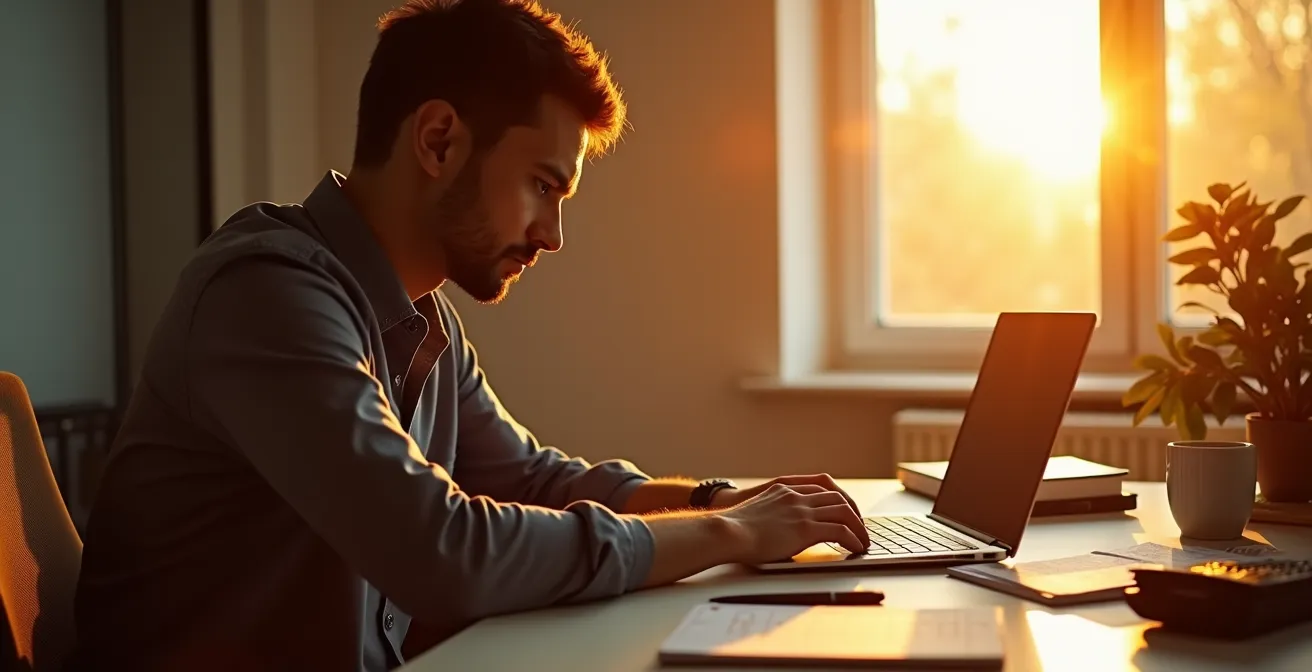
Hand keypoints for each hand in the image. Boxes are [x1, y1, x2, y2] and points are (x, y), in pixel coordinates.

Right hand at [718, 483, 870, 563]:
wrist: (727, 532)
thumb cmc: (734, 530)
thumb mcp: (757, 512)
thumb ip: (773, 515)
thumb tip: (780, 535)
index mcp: (784, 488)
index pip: (821, 486)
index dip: (837, 500)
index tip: (845, 512)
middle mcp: (796, 495)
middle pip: (837, 496)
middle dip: (852, 512)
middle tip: (859, 528)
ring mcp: (802, 510)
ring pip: (843, 512)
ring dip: (857, 527)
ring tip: (863, 540)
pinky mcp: (806, 528)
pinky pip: (840, 530)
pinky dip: (852, 538)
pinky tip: (855, 548)